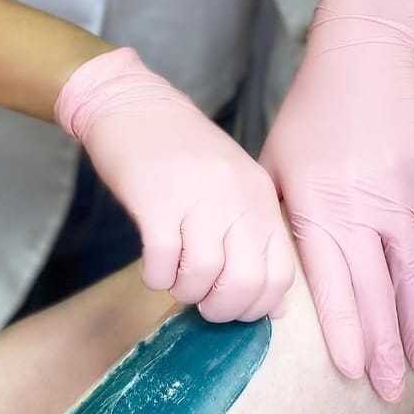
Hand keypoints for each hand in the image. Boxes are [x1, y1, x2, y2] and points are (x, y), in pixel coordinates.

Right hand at [55, 47, 294, 321]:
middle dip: (221, 308)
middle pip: (245, 283)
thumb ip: (253, 237)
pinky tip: (153, 264)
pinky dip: (156, 276)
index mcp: (259, 198)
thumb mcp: (231, 186)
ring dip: (184, 291)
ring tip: (174, 278)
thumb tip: (273, 305)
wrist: (132, 104)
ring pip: (203, 276)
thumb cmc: (180, 152)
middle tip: (201, 302)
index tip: (232, 306)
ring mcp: (196, 198)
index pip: (280, 274)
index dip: (256, 306)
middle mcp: (235, 198)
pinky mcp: (155, 201)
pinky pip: (162, 262)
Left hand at [259, 0, 413, 400]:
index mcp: (315, 207)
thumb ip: (278, 219)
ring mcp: (400, 195)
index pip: (331, 285)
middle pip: (374, 291)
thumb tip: (269, 270)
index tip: (349, 372)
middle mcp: (359, 208)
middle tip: (388, 393)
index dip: (343, 332)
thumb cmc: (308, 112)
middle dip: (380, 347)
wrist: (361, 54)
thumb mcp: (274, 164)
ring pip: (412, 274)